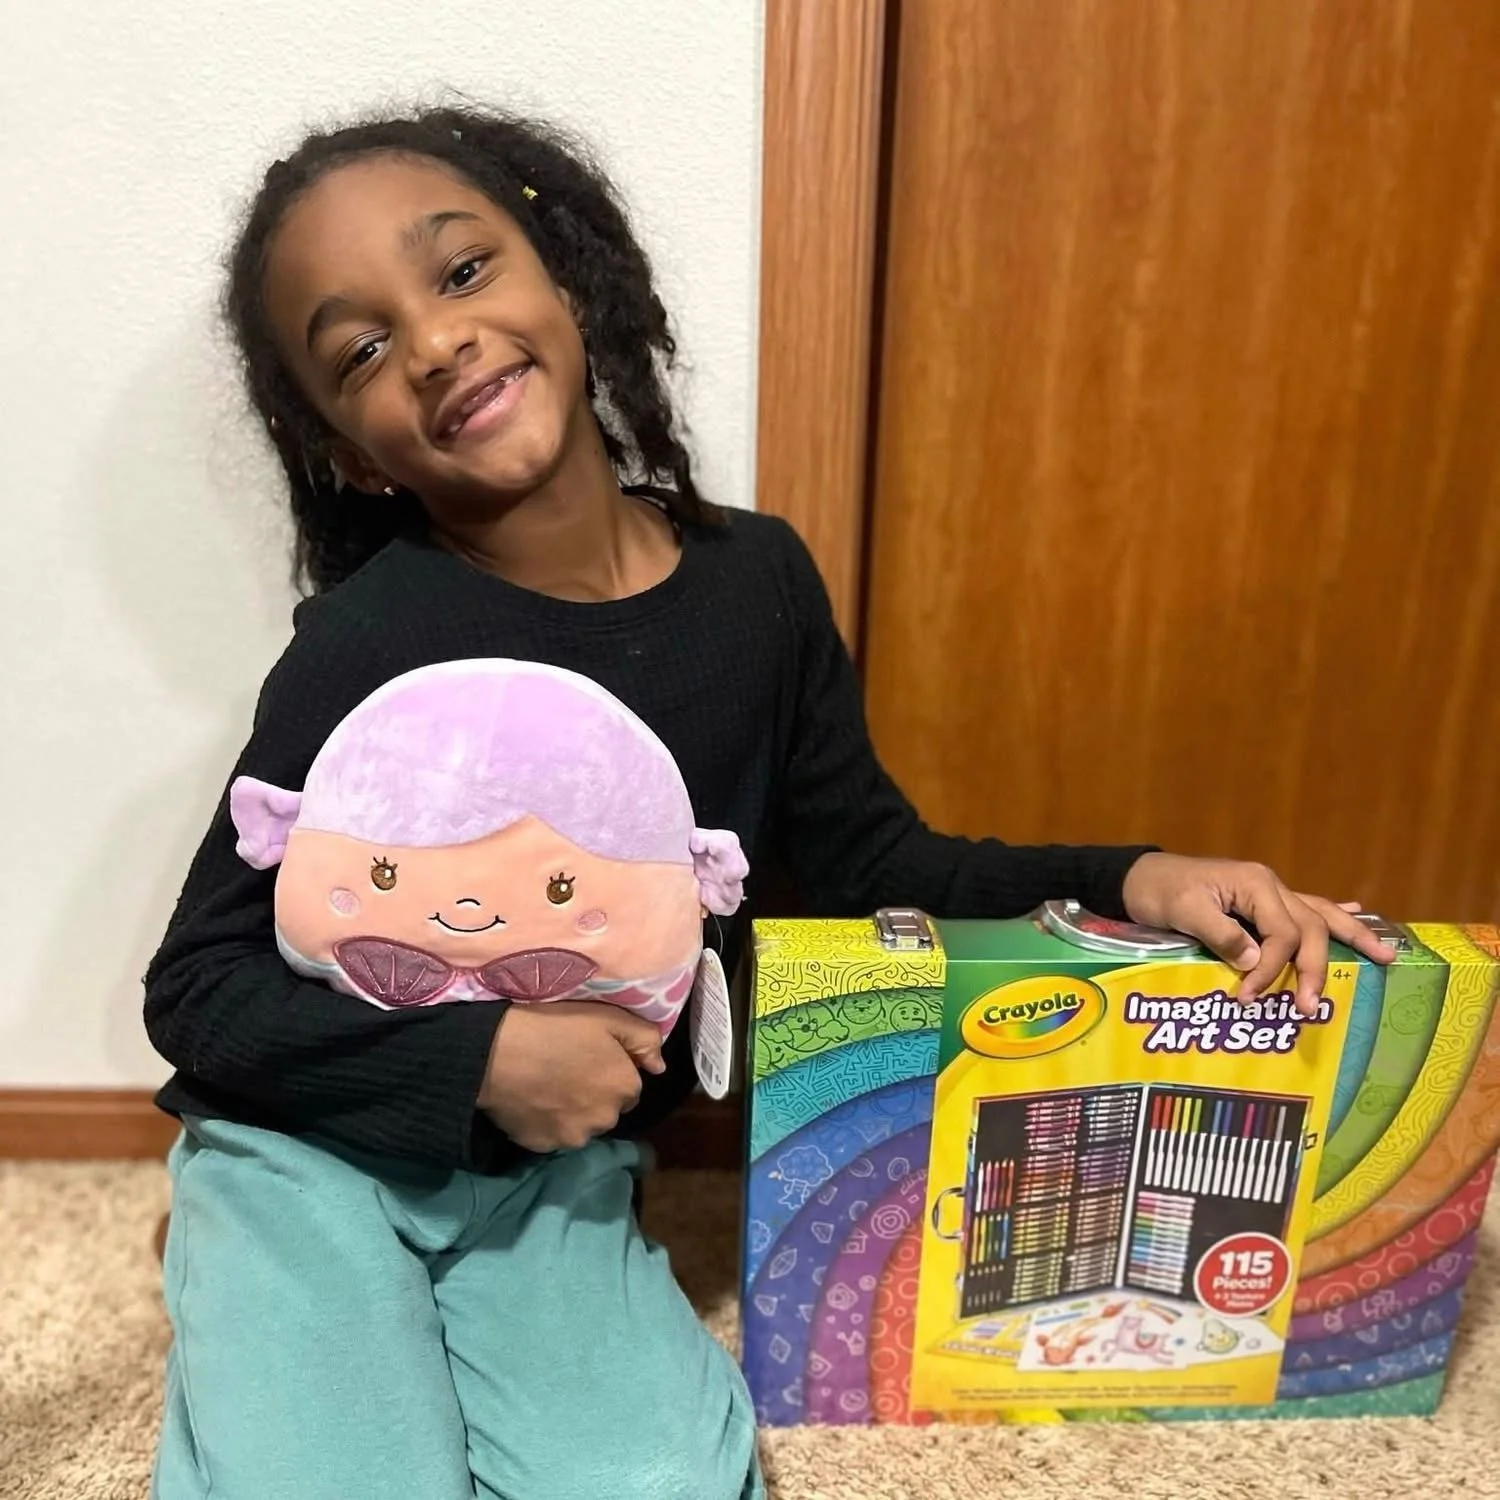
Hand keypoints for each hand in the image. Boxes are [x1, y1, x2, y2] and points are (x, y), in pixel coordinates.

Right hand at [478, 1001, 665, 1153]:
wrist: (494, 1053)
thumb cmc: (553, 1026)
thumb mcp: (607, 1018)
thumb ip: (643, 1039)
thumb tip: (659, 1065)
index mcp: (625, 1088)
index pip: (629, 1086)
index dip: (611, 1070)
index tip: (589, 1056)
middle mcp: (606, 1120)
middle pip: (607, 1109)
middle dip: (595, 1095)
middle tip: (567, 1070)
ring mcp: (573, 1138)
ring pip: (582, 1126)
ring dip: (574, 1112)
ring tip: (548, 1086)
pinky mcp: (543, 1147)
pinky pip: (553, 1135)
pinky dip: (548, 1123)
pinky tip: (532, 1100)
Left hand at [1120, 852, 1397, 1016]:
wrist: (1139, 876)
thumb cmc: (1158, 891)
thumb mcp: (1184, 911)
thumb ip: (1221, 934)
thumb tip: (1254, 961)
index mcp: (1254, 884)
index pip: (1282, 933)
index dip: (1271, 968)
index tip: (1248, 996)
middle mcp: (1270, 886)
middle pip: (1310, 927)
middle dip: (1314, 968)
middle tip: (1309, 1006)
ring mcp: (1269, 892)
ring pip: (1319, 915)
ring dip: (1352, 936)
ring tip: (1385, 956)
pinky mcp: (1261, 903)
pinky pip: (1305, 909)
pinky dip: (1333, 915)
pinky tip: (1356, 917)